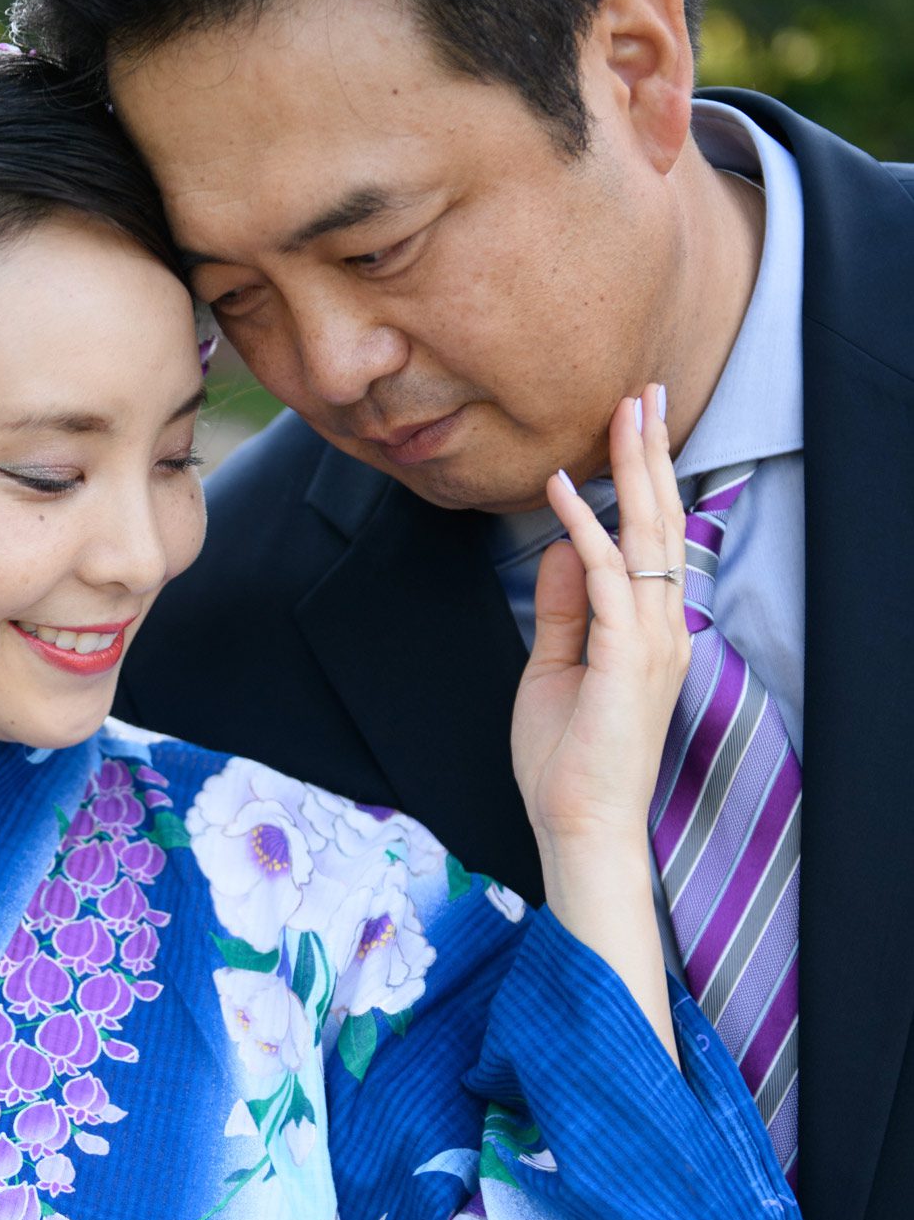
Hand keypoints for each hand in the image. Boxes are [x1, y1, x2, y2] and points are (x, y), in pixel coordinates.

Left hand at [510, 386, 689, 1061]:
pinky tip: (564, 489)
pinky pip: (607, 579)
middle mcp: (662, 629)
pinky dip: (586, 529)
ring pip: (646, 538)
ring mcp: (651, 643)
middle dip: (651, 455)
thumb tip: (561, 547)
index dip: (646, 480)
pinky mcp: (624, 659)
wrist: (578, 827)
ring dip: (631, 472)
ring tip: (622, 414)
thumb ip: (563, 609)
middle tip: (644, 392)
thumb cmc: (567, 762)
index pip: (654, 541)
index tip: (633, 426)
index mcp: (651, 632)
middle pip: (662, 524)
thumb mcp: (555, 668)